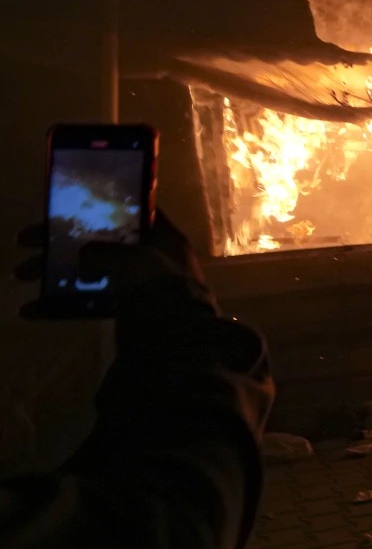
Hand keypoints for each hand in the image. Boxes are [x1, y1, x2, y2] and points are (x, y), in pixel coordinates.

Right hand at [15, 211, 212, 318]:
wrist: (175, 341)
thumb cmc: (157, 287)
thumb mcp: (129, 259)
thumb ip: (102, 250)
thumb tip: (83, 256)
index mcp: (164, 238)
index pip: (132, 213)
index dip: (101, 208)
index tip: (69, 208)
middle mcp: (154, 259)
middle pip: (103, 243)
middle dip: (64, 242)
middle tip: (26, 240)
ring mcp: (141, 287)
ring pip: (92, 273)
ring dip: (57, 273)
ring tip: (20, 274)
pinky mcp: (128, 313)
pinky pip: (91, 304)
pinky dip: (63, 305)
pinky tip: (32, 309)